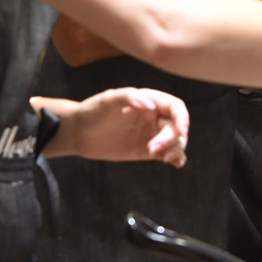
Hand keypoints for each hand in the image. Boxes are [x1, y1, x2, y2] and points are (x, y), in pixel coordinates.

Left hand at [53, 90, 188, 165]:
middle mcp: (154, 117)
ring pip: (175, 141)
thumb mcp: (107, 101)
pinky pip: (166, 154)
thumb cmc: (92, 111)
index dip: (182, 118)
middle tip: (152, 149)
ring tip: (162, 157)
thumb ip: (129, 98)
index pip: (175, 107)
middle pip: (177, 127)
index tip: (181, 130)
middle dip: (171, 138)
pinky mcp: (146, 150)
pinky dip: (175, 158)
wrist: (79, 132)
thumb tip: (150, 105)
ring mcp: (151, 134)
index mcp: (149, 100)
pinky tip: (176, 163)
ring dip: (175, 149)